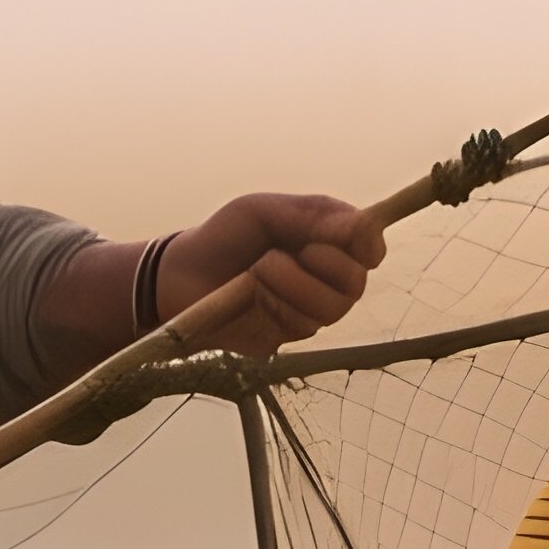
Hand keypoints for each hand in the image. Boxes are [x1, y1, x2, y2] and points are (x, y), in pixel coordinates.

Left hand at [157, 193, 387, 358]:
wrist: (178, 276)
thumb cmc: (223, 237)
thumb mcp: (263, 210)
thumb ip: (311, 215)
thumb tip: (363, 226)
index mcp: (326, 243)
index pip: (370, 248)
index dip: (369, 244)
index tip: (356, 237)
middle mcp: (324, 280)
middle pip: (356, 282)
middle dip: (326, 264)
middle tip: (290, 250)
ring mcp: (306, 312)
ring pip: (333, 308)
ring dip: (296, 284)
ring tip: (260, 267)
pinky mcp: (286, 337)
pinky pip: (303, 327)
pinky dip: (279, 303)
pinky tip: (253, 293)